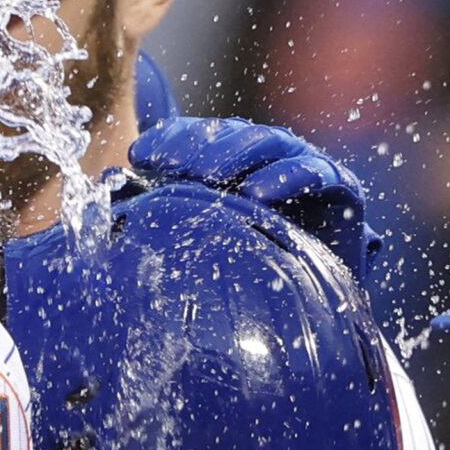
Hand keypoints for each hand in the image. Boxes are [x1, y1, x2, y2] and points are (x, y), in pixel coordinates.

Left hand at [127, 119, 378, 278]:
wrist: (313, 314)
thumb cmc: (250, 275)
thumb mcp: (199, 241)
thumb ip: (161, 210)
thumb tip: (107, 186)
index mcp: (235, 161)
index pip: (199, 136)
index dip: (171, 141)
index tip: (140, 157)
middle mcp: (270, 159)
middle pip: (233, 135)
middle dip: (199, 147)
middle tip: (169, 165)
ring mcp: (306, 168)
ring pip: (271, 145)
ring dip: (239, 157)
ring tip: (210, 179)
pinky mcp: (341, 189)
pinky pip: (316, 172)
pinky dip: (289, 177)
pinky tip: (260, 193)